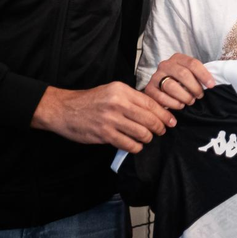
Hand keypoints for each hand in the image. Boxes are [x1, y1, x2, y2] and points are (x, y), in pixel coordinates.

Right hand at [31, 82, 175, 153]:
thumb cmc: (90, 100)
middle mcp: (118, 103)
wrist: (64, 109)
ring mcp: (111, 119)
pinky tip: (136, 145)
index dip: (164, 114)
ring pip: (141, 133)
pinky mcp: (104, 134)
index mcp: (121, 90)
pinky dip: (136, 147)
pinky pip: (128, 144)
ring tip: (147, 138)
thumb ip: (131, 98)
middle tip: (162, 131)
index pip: (150, 103)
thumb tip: (155, 108)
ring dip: (148, 138)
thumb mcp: (112, 91)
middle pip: (149, 118)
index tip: (171, 120)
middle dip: (160, 127)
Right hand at [144, 53, 215, 110]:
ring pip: (171, 86)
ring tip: (190, 101)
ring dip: (184, 96)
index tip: (211, 85)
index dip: (204, 74)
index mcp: (177, 58)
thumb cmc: (179, 82)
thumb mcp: (188, 74)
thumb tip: (211, 83)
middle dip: (194, 87)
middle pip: (183, 74)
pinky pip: (161, 97)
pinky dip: (173, 103)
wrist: (159, 88)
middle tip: (199, 96)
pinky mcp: (149, 89)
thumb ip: (197, 75)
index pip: (192, 63)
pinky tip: (180, 105)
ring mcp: (156, 76)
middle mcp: (165, 65)